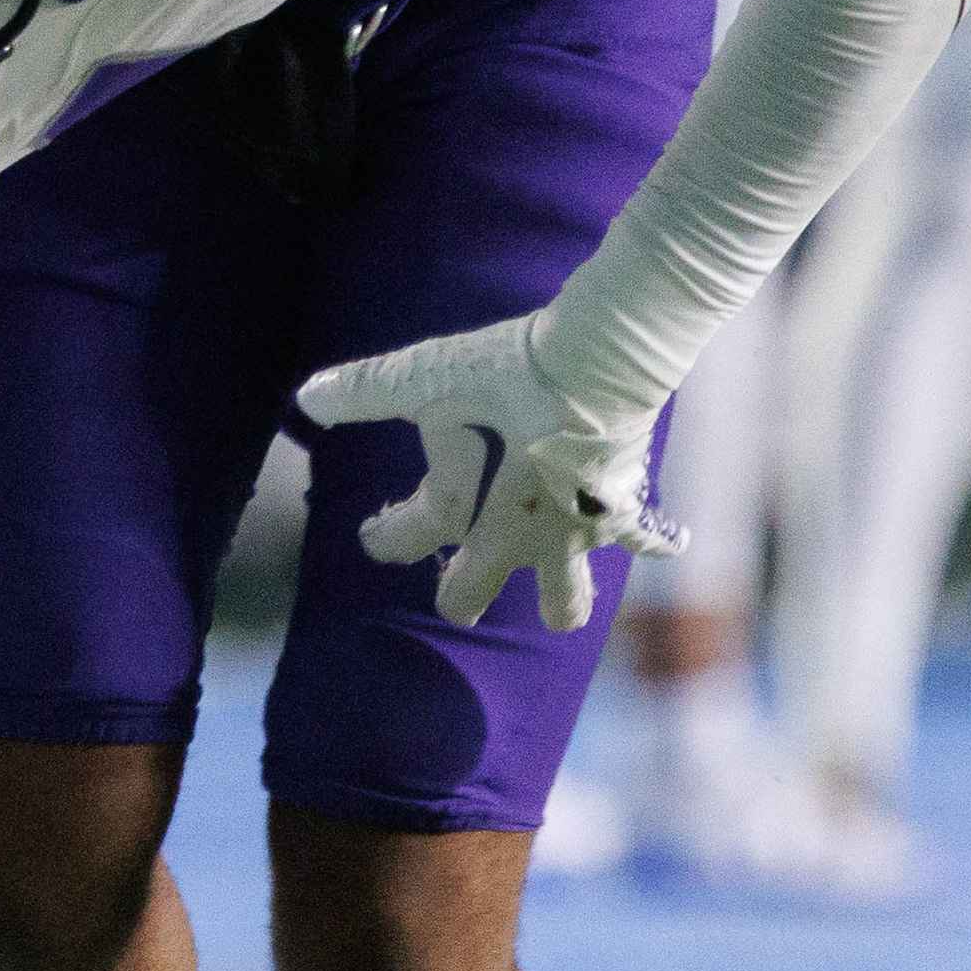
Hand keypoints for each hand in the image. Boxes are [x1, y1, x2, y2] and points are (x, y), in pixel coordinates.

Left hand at [293, 312, 675, 630]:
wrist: (607, 357)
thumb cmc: (514, 368)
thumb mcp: (432, 375)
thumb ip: (369, 390)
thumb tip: (305, 400)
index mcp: (475, 505)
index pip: (418, 530)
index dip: (388, 534)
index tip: (371, 534)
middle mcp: (525, 529)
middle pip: (484, 580)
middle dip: (464, 592)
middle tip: (454, 601)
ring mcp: (581, 525)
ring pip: (570, 588)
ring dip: (558, 599)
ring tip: (554, 613)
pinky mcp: (629, 503)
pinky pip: (649, 535)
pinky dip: (654, 539)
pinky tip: (665, 546)